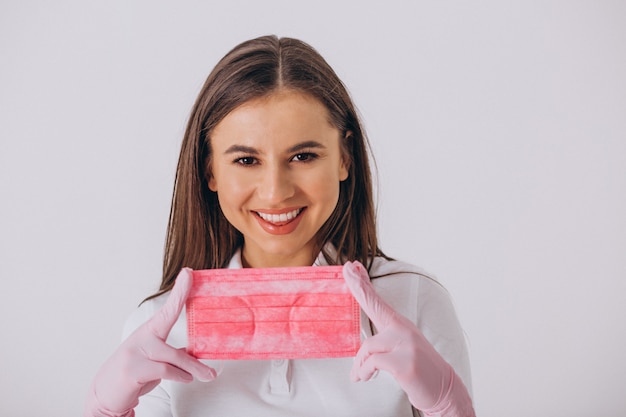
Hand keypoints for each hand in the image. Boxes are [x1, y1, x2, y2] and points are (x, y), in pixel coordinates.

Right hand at [84, 268, 215, 416]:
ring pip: (173, 356)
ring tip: (208, 375)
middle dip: (190, 315)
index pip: (167, 308)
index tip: (188, 273)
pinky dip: (180, 375)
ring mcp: (135, 352)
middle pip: (171, 329)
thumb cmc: (133, 374)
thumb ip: (171, 353)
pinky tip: (187, 379)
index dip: (179, 290)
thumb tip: (193, 352)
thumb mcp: (153, 359)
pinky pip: (164, 370)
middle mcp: (141, 337)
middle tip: (212, 332)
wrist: (105, 394)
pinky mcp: (132, 370)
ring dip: (194, 368)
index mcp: (148, 331)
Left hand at [342, 261, 473, 416]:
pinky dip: (364, 372)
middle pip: (375, 305)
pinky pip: (373, 363)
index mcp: (401, 326)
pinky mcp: (405, 364)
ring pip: (368, 346)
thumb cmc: (418, 370)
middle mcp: (404, 330)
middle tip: (348, 270)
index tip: (352, 268)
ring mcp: (406, 345)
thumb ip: (384, 338)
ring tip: (359, 375)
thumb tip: (364, 340)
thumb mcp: (401, 348)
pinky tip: (364, 378)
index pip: (378, 301)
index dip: (364, 284)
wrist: (444, 391)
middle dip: (358, 287)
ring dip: (359, 364)